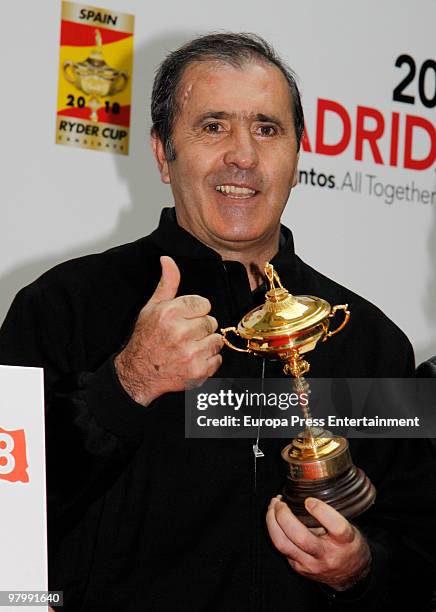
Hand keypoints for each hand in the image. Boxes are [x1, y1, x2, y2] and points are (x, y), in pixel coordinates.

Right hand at [115, 256, 222, 404]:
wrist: (138, 373)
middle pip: (211, 322)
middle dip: (200, 329)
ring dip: (206, 345)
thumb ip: (167, 283)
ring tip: (188, 349)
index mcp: (170, 313)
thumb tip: (167, 260)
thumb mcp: (152, 307)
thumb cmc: (146, 339)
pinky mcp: (198, 371)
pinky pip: (217, 359)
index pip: (204, 304)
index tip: (185, 320)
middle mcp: (180, 332)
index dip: (195, 312)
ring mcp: (190, 353)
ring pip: (216, 341)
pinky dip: (208, 362)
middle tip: (184, 336)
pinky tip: (192, 361)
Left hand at [266, 496, 371, 590]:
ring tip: (272, 507)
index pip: (337, 527)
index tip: (309, 500)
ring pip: (283, 544)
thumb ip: (332, 515)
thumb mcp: (350, 528)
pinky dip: (275, 530)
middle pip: (300, 537)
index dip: (321, 511)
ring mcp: (310, 564)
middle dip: (284, 516)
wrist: (350, 576)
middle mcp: (327, 555)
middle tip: (280, 502)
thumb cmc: (349, 547)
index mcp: (345, 542)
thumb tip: (307, 495)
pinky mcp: (298, 568)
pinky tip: (274, 519)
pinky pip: (281, 547)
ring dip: (272, 522)